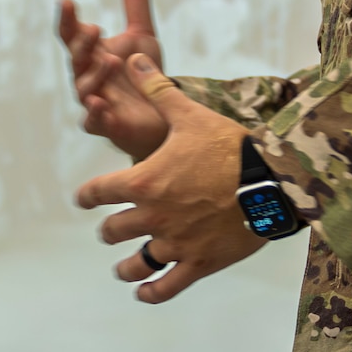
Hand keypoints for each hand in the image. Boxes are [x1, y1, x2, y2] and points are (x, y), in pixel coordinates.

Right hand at [57, 0, 167, 159]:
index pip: (72, 34)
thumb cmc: (144, 75)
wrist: (162, 117)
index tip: (67, 1)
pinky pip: (92, 121)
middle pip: (76, 58)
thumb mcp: (142, 34)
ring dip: (95, 74)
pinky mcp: (106, 126)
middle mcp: (87, 76)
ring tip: (110, 61)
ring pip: (84, 88)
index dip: (67, 19)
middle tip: (94, 30)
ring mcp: (94, 101)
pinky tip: (99, 103)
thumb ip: (135, 2)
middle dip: (82, 44)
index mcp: (92, 53)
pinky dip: (94, 113)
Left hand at [75, 54, 264, 303]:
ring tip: (122, 268)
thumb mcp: (189, 114)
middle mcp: (152, 216)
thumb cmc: (228, 146)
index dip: (86, 196)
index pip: (99, 192)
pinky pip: (168, 286)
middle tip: (109, 230)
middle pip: (114, 230)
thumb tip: (133, 59)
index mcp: (143, 181)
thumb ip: (157, 90)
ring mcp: (175, 243)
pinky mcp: (199, 262)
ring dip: (126, 266)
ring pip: (137, 263)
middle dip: (109, 230)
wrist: (270, 181)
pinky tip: (145, 292)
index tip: (82, 200)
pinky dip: (153, 292)